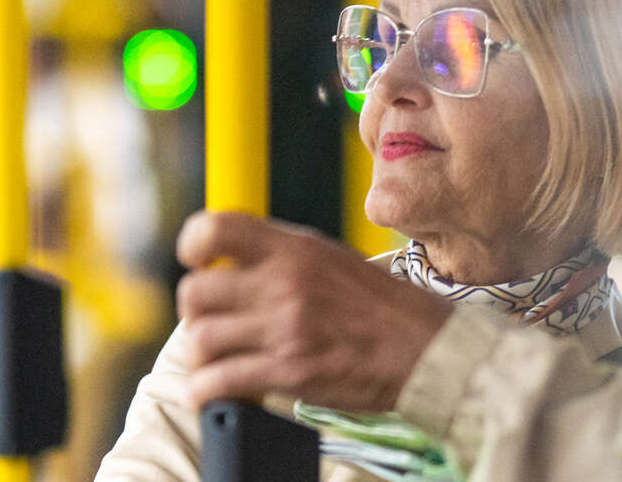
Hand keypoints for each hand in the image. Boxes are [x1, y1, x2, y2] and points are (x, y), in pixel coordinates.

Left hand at [173, 211, 453, 412]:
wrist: (428, 350)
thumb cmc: (385, 308)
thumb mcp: (334, 260)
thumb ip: (284, 258)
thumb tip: (235, 265)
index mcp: (296, 248)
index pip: (214, 228)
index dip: (192, 246)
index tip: (197, 263)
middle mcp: (284, 282)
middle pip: (195, 291)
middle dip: (195, 312)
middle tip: (213, 324)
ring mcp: (285, 327)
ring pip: (200, 338)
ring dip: (199, 355)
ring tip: (213, 362)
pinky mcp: (289, 371)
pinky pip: (219, 381)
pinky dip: (204, 391)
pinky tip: (210, 393)